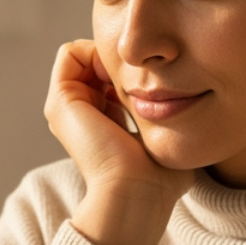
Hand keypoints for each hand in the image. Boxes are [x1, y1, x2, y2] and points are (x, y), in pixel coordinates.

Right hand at [44, 40, 193, 244]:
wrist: (135, 194)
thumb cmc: (158, 178)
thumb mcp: (164, 139)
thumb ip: (167, 120)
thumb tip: (184, 105)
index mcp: (100, 122)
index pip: (110, 75)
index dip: (133, 68)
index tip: (156, 81)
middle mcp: (78, 113)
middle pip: (96, 61)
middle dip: (120, 59)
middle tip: (143, 75)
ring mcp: (66, 107)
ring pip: (83, 55)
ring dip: (108, 54)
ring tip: (131, 76)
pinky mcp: (61, 101)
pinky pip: (70, 53)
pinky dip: (94, 51)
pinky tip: (118, 72)